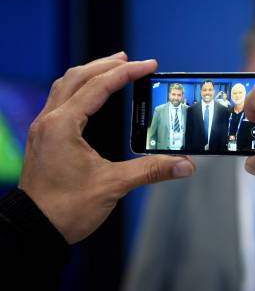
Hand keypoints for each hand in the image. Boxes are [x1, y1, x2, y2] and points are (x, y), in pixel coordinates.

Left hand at [18, 52, 194, 243]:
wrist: (34, 229)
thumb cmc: (66, 208)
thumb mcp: (113, 186)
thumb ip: (151, 170)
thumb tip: (185, 165)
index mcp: (63, 125)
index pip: (98, 86)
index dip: (126, 73)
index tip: (149, 65)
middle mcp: (49, 121)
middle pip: (77, 77)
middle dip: (106, 65)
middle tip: (131, 60)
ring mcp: (43, 129)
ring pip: (65, 86)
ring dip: (90, 74)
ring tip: (112, 68)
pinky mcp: (44, 139)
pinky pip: (60, 101)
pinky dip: (79, 89)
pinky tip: (91, 96)